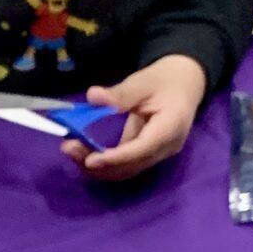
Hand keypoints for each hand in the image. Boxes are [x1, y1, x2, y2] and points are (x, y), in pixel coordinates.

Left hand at [63, 53, 207, 180]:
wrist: (184, 84)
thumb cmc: (164, 81)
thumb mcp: (143, 82)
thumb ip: (120, 94)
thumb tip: (93, 97)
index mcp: (171, 126)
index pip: (142, 149)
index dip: (116, 157)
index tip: (90, 159)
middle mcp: (166, 147)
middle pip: (131, 165)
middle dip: (99, 164)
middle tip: (68, 148)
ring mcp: (158, 154)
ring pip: (126, 170)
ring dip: (97, 167)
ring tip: (71, 150)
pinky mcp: (147, 155)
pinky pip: (124, 166)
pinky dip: (103, 163)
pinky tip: (83, 153)